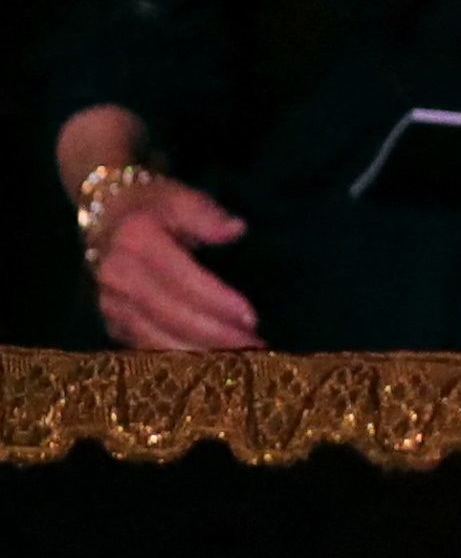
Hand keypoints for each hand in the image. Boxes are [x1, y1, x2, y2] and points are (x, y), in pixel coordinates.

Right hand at [58, 105, 254, 352]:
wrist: (107, 212)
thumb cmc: (154, 205)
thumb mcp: (180, 196)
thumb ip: (207, 214)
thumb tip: (236, 230)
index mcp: (136, 242)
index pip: (182, 280)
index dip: (217, 302)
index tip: (253, 319)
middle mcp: (116, 276)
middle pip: (170, 315)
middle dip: (215, 335)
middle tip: (255, 347)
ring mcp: (109, 302)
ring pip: (155, 338)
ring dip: (198, 353)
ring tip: (239, 358)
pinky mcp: (111, 320)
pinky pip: (143, 346)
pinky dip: (176, 356)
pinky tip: (208, 361)